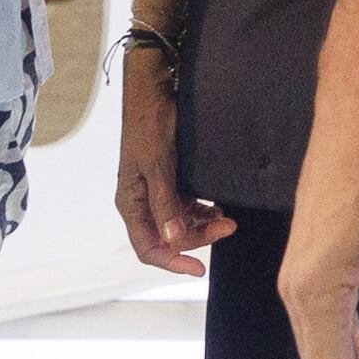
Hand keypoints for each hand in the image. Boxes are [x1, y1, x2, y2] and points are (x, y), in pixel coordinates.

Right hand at [113, 67, 228, 276]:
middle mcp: (141, 201)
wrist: (154, 89)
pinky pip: (187, 206)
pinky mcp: (170, 179)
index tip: (198, 269)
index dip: (172, 262)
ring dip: (204, 225)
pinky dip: (203, 210)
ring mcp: (156, 191)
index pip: (148, 248)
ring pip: (180, 223)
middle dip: (198, 238)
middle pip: (168, 238)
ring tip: (228, 217)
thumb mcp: (159, 163)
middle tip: (228, 227)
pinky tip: (219, 205)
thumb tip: (171, 240)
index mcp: (130, 203)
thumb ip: (165, 202)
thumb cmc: (149, 122)